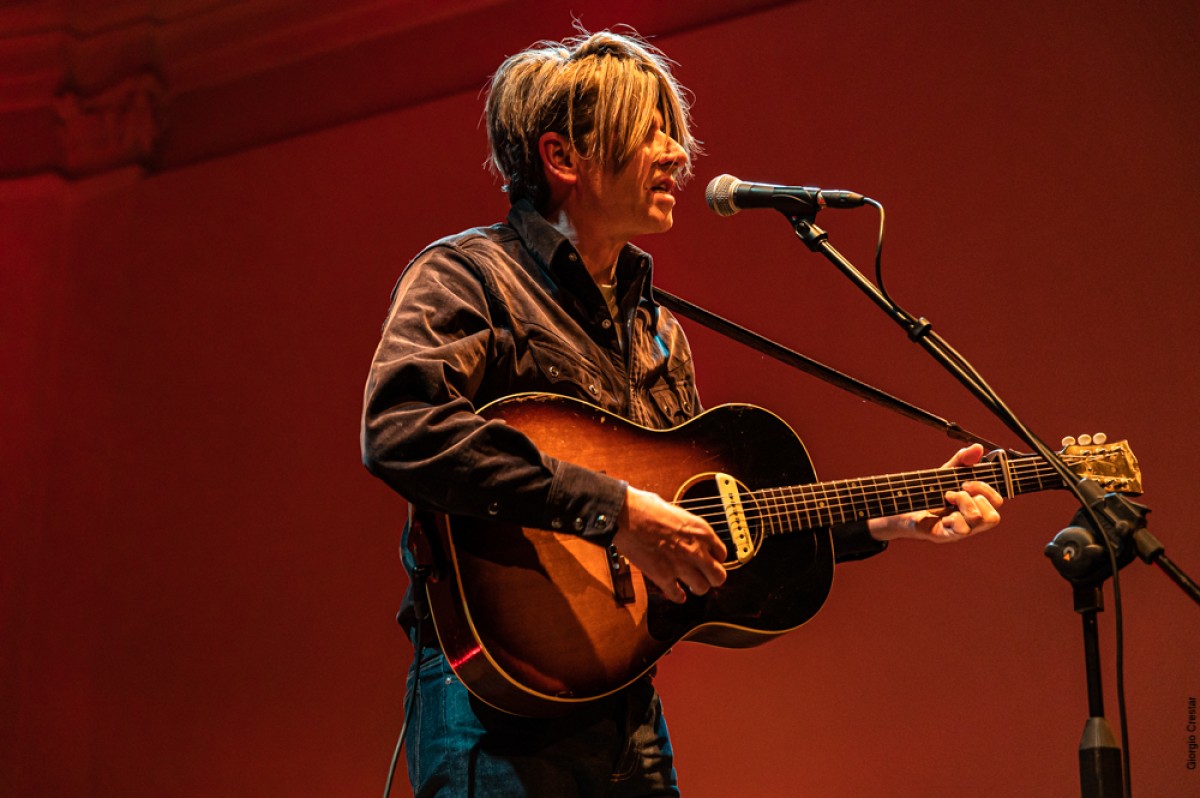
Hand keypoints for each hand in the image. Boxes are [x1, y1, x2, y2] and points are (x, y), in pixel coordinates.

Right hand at [613, 486, 726, 602]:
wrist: (626, 516)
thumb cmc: (646, 508)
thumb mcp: (677, 512)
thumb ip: (687, 528)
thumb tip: (686, 533)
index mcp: (701, 532)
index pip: (722, 554)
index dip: (715, 559)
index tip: (709, 561)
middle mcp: (696, 550)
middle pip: (718, 577)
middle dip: (712, 578)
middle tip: (705, 577)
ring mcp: (680, 565)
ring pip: (702, 588)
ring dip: (696, 588)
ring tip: (691, 586)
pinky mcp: (663, 576)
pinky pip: (677, 595)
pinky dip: (677, 596)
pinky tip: (678, 595)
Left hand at [869, 444, 1003, 542]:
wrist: (901, 504)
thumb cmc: (929, 491)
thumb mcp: (946, 473)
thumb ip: (962, 460)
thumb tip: (978, 447)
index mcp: (976, 507)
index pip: (998, 502)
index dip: (986, 489)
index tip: (966, 482)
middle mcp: (971, 522)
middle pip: (994, 517)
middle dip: (978, 496)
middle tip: (957, 490)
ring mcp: (960, 531)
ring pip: (979, 520)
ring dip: (963, 503)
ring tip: (947, 498)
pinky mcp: (945, 535)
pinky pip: (961, 530)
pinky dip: (952, 517)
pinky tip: (941, 514)